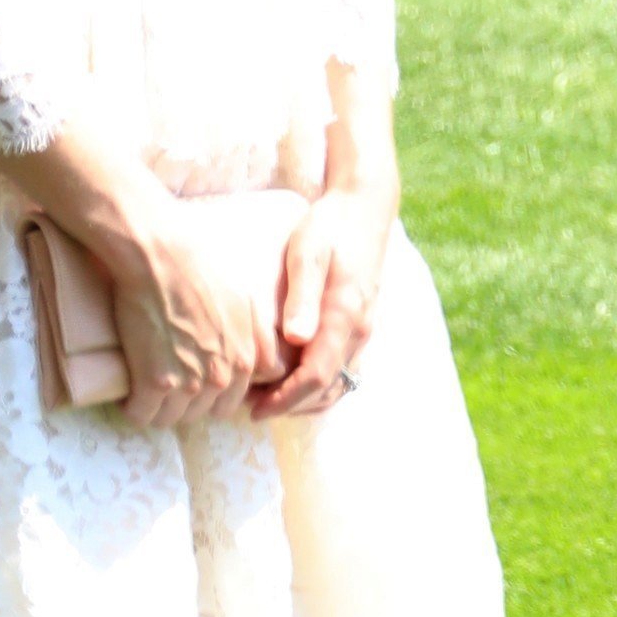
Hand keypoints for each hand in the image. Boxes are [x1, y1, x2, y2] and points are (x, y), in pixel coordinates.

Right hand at [108, 195, 286, 432]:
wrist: (160, 253)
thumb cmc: (200, 264)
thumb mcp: (246, 298)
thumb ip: (260, 336)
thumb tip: (270, 364)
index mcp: (244, 360)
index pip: (227, 405)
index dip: (207, 394)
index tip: (192, 381)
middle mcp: (220, 378)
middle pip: (199, 414)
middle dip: (184, 402)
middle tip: (166, 382)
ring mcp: (187, 383)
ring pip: (170, 419)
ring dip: (158, 408)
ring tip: (144, 390)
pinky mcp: (154, 382)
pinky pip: (142, 416)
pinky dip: (133, 408)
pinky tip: (128, 395)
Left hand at [248, 182, 397, 420]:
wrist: (364, 208)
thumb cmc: (329, 228)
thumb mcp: (308, 253)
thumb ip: (303, 295)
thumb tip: (296, 339)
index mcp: (344, 317)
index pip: (317, 376)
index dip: (285, 398)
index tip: (255, 408)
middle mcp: (358, 332)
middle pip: (327, 389)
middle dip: (291, 404)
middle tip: (252, 407)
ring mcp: (363, 330)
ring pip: (338, 383)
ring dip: (305, 398)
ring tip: (267, 397)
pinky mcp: (361, 324)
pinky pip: (342, 368)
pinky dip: (319, 383)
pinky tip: (293, 376)